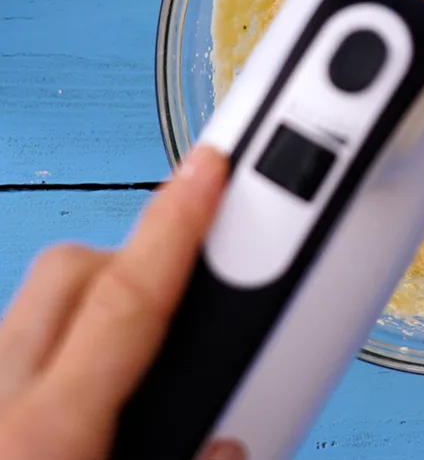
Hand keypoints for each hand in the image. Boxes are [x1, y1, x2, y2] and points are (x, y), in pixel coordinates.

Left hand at [0, 146, 227, 459]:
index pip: (129, 294)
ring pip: (35, 302)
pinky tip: (83, 394)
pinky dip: (55, 345)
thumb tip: (230, 444)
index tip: (210, 165)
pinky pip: (11, 345)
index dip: (180, 220)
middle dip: (141, 252)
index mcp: (43, 434)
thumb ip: (189, 458)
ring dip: (95, 301)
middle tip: (199, 275)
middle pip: (71, 269)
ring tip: (145, 346)